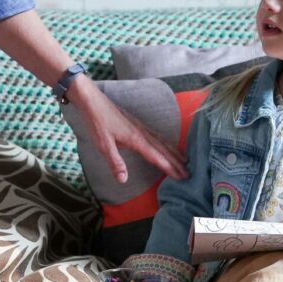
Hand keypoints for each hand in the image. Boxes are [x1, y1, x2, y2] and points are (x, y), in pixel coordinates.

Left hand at [68, 78, 188, 183]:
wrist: (93, 101)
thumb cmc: (97, 122)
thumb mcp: (103, 145)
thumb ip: (115, 162)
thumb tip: (124, 180)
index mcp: (136, 139)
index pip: (156, 156)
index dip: (169, 167)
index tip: (181, 177)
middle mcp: (142, 133)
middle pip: (164, 149)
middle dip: (177, 162)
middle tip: (189, 174)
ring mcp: (141, 127)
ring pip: (163, 141)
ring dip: (175, 152)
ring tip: (186, 161)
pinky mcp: (138, 124)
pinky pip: (157, 136)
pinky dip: (167, 143)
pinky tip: (168, 146)